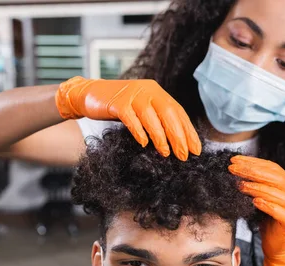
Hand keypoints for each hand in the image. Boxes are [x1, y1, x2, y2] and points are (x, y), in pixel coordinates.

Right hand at [55, 76, 200, 159]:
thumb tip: (176, 141)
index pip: (178, 112)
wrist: (89, 94)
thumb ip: (155, 118)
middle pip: (168, 113)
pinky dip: (138, 131)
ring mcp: (132, 95)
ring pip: (151, 117)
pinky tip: (143, 143)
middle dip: (178, 136)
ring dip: (160, 137)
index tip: (195, 149)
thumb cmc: (117, 106)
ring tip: (166, 153)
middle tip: (184, 155)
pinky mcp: (117, 102)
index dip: (188, 131)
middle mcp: (147, 90)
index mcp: (156, 92)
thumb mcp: (140, 109)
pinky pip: (131, 118)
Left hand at [228, 156, 284, 265]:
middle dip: (252, 171)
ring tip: (239, 185)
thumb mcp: (262, 200)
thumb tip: (236, 171)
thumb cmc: (268, 223)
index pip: (272, 168)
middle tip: (233, 169)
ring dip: (256, 187)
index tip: (234, 160)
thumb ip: (257, 186)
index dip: (253, 162)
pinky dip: (267, 205)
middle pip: (275, 178)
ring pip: (277, 194)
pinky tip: (254, 202)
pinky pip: (280, 212)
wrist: (279, 248)